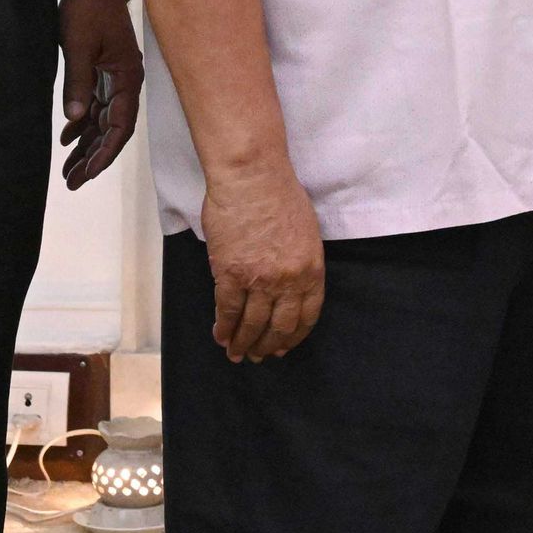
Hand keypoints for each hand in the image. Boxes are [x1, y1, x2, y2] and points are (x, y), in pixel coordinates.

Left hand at [58, 0, 143, 188]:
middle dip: (94, 157)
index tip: (86, 175)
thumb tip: (73, 119)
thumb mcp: (79, 45)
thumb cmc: (87, 10)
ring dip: (87, 144)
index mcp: (127, 77)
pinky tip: (68, 136)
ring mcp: (115, 77)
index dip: (104, 153)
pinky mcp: (103, 70)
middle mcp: (125, 81)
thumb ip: (77, 83)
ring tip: (68, 169)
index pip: (120, 126)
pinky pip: (96, 105)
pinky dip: (83, 123)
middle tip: (72, 182)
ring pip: (103, 120)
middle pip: (113, 128)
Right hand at [201, 157, 325, 361]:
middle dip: (268, 346)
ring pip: (252, 324)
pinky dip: (223, 327)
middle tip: (258, 356)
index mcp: (312, 268)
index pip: (307, 315)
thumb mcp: (305, 230)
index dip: (294, 335)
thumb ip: (299, 261)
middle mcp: (289, 280)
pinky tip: (220, 335)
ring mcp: (259, 280)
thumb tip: (288, 284)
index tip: (285, 346)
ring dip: (243, 343)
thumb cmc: (279, 194)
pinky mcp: (230, 274)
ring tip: (236, 353)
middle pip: (280, 326)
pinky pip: (227, 311)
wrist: (252, 176)